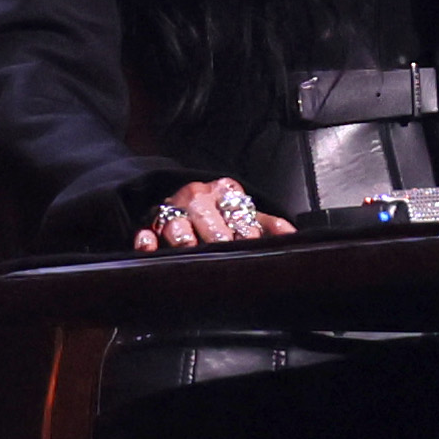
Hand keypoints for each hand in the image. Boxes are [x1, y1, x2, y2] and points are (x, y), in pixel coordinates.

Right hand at [132, 179, 297, 252]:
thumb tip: (293, 238)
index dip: (245, 230)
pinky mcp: (148, 224)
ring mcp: (171, 211)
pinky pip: (145, 231)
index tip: (251, 244)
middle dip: (216, 234)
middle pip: (206, 216)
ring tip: (189, 247)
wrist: (177, 198)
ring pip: (176, 223)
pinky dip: (146, 239)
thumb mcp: (243, 211)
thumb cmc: (217, 210)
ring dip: (183, 236)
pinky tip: (149, 244)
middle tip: (224, 247)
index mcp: (223, 191)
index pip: (236, 211)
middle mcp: (197, 198)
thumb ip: (268, 224)